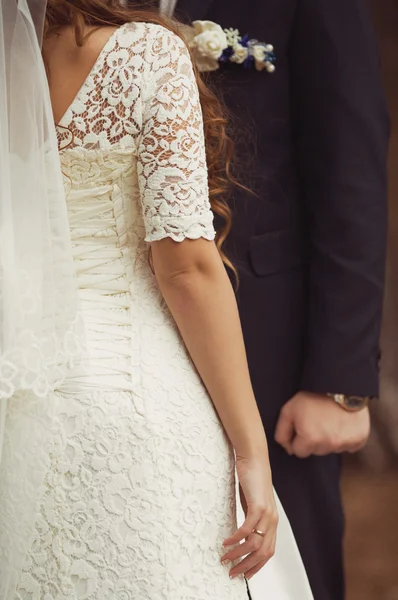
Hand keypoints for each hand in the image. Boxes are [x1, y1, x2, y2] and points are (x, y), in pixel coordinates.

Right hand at [221, 453, 277, 579]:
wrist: (254, 457)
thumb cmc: (252, 478)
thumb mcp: (252, 502)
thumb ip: (251, 518)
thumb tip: (243, 534)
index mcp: (272, 521)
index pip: (268, 552)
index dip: (257, 566)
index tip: (244, 575)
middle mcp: (272, 520)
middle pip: (262, 552)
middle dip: (246, 566)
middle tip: (232, 572)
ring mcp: (267, 513)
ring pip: (254, 544)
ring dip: (238, 554)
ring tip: (225, 558)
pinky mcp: (258, 505)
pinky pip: (247, 529)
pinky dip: (236, 539)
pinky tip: (226, 542)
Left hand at [275, 391, 370, 457]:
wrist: (339, 384)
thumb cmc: (312, 396)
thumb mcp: (288, 410)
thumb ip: (282, 432)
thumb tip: (288, 450)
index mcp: (310, 439)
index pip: (299, 452)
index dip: (299, 438)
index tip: (303, 426)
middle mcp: (328, 444)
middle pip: (316, 451)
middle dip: (314, 440)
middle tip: (317, 421)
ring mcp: (345, 443)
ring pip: (332, 449)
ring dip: (330, 439)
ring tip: (330, 420)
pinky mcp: (359, 439)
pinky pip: (350, 447)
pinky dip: (346, 438)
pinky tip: (342, 425)